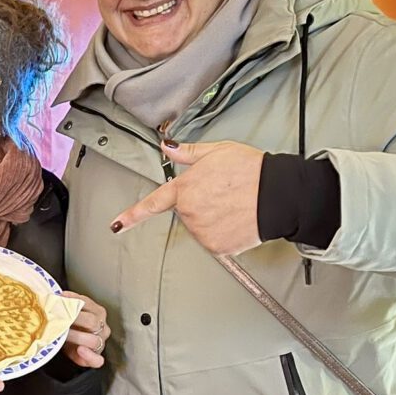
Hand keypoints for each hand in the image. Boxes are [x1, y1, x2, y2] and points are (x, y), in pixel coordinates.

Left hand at [60, 291, 109, 368]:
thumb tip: (54, 297)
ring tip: (64, 334)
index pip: (86, 303)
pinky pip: (97, 360)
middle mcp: (102, 326)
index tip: (60, 299)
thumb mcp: (68, 314)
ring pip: (94, 340)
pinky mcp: (97, 357)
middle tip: (59, 319)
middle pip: (92, 321)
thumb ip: (65, 305)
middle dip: (74, 320)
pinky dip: (89, 355)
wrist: (71, 344)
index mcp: (97, 311)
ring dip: (77, 336)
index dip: (72, 301)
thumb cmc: (70, 326)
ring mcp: (101, 342)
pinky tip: (80, 350)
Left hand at [112, 140, 263, 255]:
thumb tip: (166, 147)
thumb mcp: (216, 151)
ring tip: (234, 205)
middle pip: (186, 212)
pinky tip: (238, 220)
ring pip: (201, 227)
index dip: (132, 215)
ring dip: (212, 219)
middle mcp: (189, 212)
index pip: (153, 203)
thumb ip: (187, 153)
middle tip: (223, 193)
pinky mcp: (218, 246)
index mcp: (185, 188)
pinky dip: (224, 233)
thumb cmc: (251, 170)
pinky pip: (215, 241)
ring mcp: (202, 231)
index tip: (117, 225)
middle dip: (200, 204)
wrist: (278, 194)